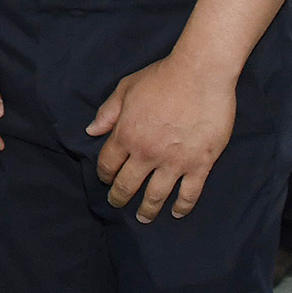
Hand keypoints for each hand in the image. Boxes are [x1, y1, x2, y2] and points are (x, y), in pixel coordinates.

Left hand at [87, 54, 235, 222]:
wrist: (199, 74)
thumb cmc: (161, 77)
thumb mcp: (126, 89)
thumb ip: (108, 112)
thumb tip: (91, 131)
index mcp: (126, 134)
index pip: (108, 164)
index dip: (104, 175)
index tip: (105, 180)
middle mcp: (146, 153)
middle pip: (128, 184)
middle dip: (119, 197)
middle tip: (117, 204)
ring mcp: (174, 161)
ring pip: (156, 195)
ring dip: (147, 210)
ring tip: (143, 218)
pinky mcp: (200, 164)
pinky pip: (189, 194)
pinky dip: (182, 207)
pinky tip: (177, 213)